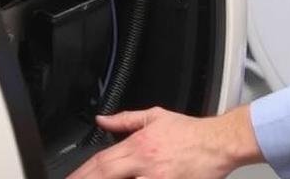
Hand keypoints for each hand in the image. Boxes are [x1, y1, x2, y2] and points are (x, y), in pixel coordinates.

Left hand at [66, 104, 263, 178]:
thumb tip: (102, 120)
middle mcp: (144, 165)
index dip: (81, 173)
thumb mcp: (156, 117)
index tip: (70, 178)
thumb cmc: (191, 133)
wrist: (218, 143)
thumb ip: (126, 119)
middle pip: (105, 175)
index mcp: (139, 145)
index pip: (101, 161)